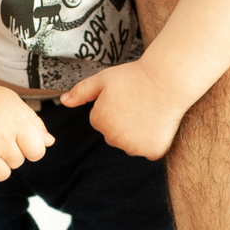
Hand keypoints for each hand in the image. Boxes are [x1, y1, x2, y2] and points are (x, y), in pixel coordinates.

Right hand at [0, 80, 53, 187]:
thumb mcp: (13, 103)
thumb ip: (34, 123)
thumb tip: (50, 142)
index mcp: (16, 123)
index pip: (37, 152)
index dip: (30, 147)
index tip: (17, 139)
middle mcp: (0, 139)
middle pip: (18, 163)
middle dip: (10, 153)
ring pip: (2, 175)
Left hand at [61, 60, 186, 159]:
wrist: (166, 80)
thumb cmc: (135, 77)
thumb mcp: (103, 79)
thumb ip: (81, 91)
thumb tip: (63, 101)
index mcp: (99, 122)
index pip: (101, 121)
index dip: (113, 107)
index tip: (125, 96)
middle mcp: (113, 139)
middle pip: (115, 134)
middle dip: (123, 123)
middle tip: (137, 103)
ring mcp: (134, 147)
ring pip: (131, 143)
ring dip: (138, 133)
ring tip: (148, 111)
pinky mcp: (153, 151)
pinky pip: (149, 150)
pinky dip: (154, 140)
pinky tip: (158, 122)